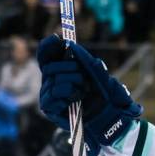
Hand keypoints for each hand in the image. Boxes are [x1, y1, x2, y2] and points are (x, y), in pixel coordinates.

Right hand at [37, 35, 141, 155]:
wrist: (108, 116)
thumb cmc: (103, 94)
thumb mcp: (98, 71)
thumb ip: (85, 57)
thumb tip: (71, 44)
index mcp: (60, 68)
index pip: (45, 53)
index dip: (48, 46)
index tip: (57, 39)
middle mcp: (51, 80)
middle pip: (50, 66)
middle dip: (70, 68)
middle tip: (83, 79)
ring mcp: (49, 94)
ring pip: (55, 79)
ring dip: (74, 83)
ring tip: (83, 92)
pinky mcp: (49, 107)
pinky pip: (54, 93)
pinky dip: (67, 94)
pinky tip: (74, 100)